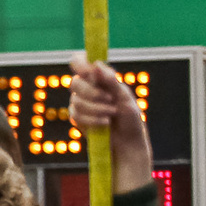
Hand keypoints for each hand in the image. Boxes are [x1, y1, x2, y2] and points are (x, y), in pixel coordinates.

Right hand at [68, 58, 155, 189]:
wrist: (128, 143)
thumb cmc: (130, 119)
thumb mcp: (126, 98)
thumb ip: (112, 82)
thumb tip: (97, 66)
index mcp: (99, 78)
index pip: (80, 61)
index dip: (80, 63)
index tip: (89, 72)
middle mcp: (87, 88)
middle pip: (75, 82)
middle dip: (92, 93)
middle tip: (109, 99)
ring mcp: (80, 103)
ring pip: (75, 100)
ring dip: (95, 109)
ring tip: (111, 115)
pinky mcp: (77, 118)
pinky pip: (75, 115)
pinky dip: (91, 119)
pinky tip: (104, 123)